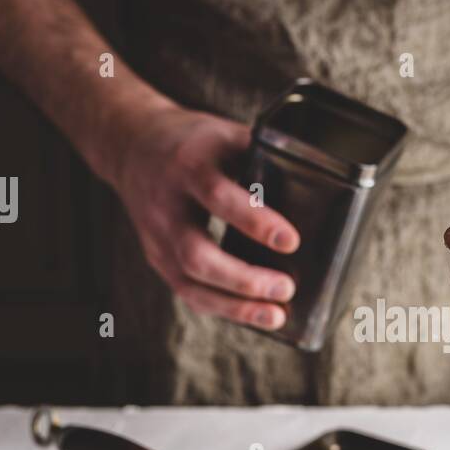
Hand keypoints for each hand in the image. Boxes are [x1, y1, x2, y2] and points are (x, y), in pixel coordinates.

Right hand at [109, 103, 299, 329]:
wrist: (132, 146)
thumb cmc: (193, 142)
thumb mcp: (224, 134)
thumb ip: (263, 155)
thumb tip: (317, 179)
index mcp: (188, 166)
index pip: (217, 196)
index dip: (254, 221)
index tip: (290, 241)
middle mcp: (166, 206)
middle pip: (196, 254)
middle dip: (243, 279)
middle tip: (286, 288)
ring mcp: (157, 237)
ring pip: (189, 283)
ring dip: (234, 306)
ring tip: (275, 315)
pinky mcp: (157, 258)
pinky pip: (188, 291)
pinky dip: (222, 307)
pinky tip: (252, 314)